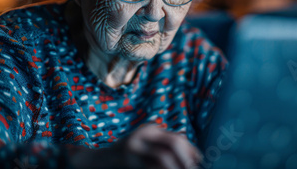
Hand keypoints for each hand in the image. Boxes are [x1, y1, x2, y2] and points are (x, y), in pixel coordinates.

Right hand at [69, 124, 201, 168]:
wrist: (97, 161)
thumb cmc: (126, 156)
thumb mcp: (145, 145)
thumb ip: (163, 144)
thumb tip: (192, 154)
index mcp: (148, 130)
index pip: (175, 138)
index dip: (190, 150)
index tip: (199, 161)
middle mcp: (141, 136)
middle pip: (172, 144)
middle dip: (186, 158)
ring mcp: (132, 149)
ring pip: (163, 158)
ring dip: (176, 167)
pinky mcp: (127, 161)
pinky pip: (151, 168)